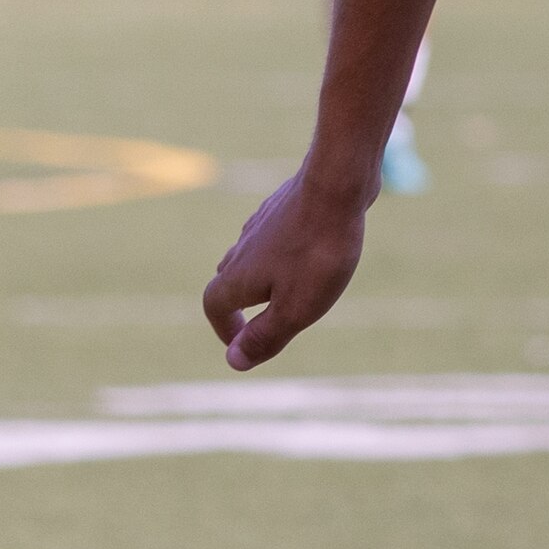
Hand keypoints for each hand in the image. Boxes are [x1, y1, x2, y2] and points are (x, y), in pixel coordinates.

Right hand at [200, 166, 373, 370]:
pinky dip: (281, 254)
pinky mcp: (283, 209)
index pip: (214, 307)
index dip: (225, 329)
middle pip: (227, 280)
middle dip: (239, 306)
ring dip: (261, 279)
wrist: (335, 187)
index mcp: (237, 276)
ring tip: (287, 293)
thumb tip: (234, 362)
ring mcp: (261, 225)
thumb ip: (265, 336)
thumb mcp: (295, 308)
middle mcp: (241, 248)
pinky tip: (306, 253)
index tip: (242, 344)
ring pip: (250, 257)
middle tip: (263, 324)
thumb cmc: (318, 253)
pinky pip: (273, 238)